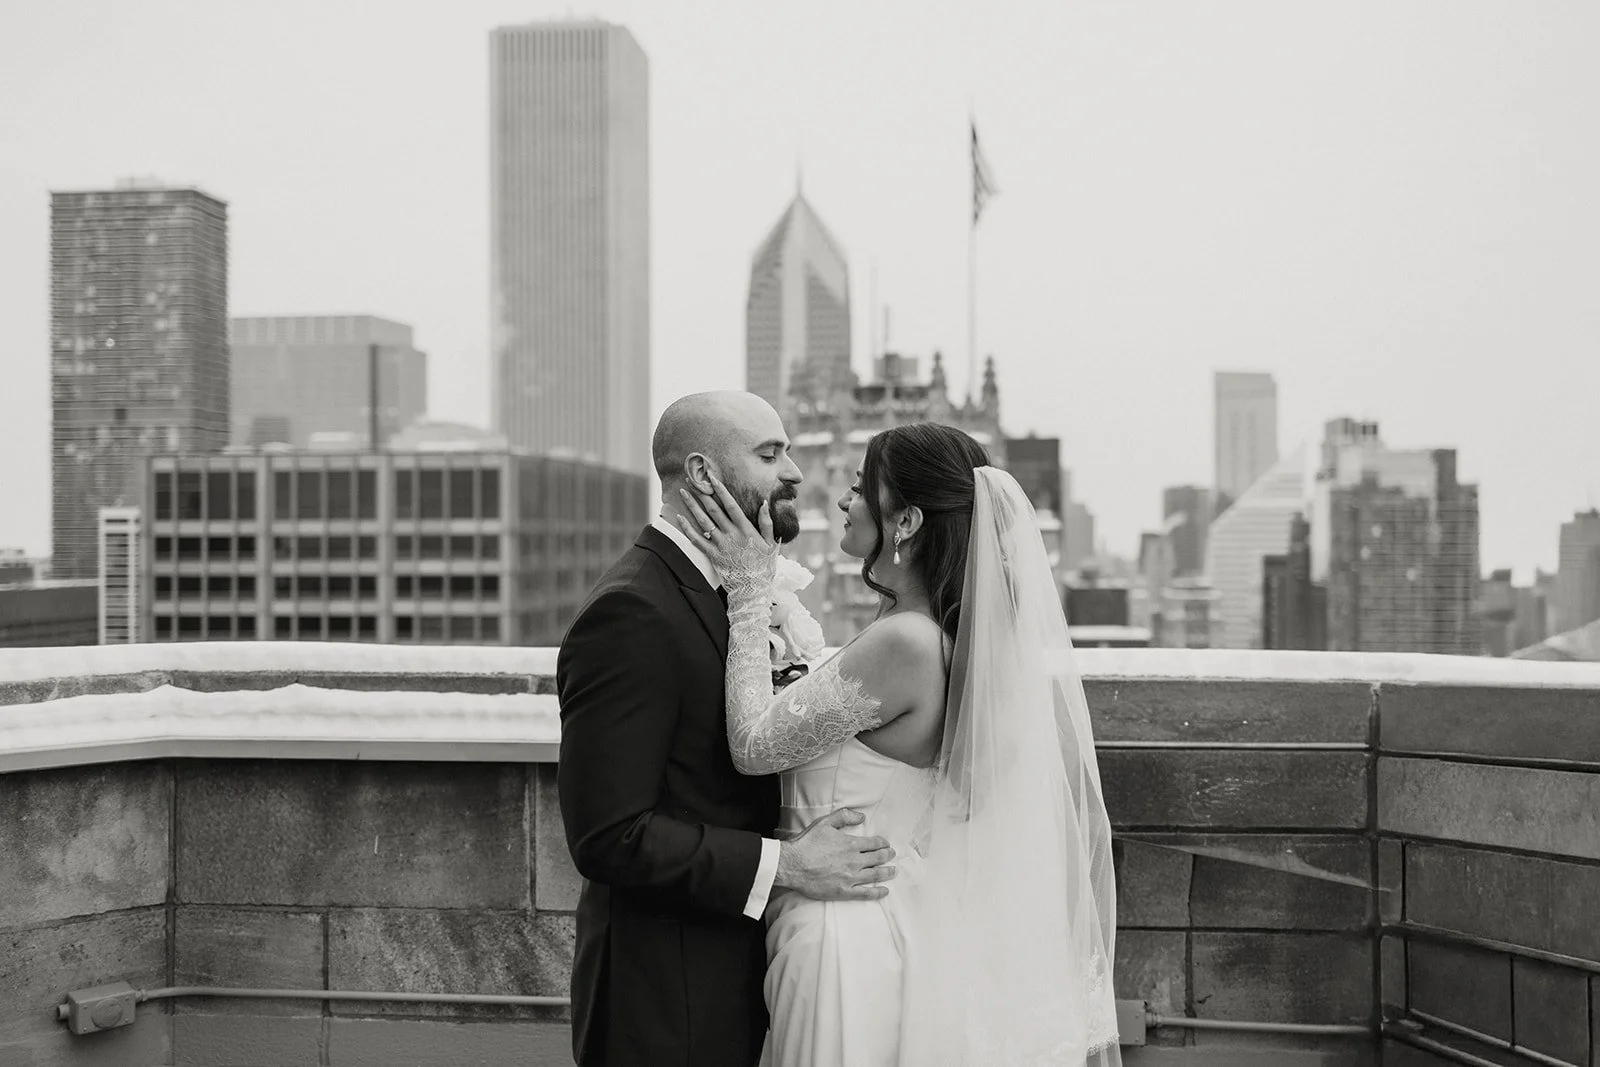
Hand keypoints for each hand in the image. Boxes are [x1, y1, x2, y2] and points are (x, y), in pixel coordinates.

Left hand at [673, 473, 777, 575]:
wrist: (754, 587)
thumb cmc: (764, 564)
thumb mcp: (771, 543)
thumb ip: (767, 523)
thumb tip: (764, 503)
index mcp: (746, 529)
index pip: (730, 505)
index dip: (720, 490)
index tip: (712, 478)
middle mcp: (731, 534)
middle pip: (713, 509)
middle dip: (702, 492)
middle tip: (692, 478)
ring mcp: (720, 545)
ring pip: (703, 521)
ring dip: (692, 505)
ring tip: (683, 491)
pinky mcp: (712, 555)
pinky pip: (696, 540)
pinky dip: (687, 528)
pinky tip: (679, 516)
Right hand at [774, 808, 895, 900]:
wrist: (793, 864)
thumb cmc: (807, 843)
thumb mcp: (825, 822)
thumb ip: (844, 816)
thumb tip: (862, 816)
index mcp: (851, 844)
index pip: (874, 843)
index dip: (883, 843)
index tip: (886, 844)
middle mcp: (854, 861)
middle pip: (878, 858)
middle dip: (888, 855)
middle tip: (892, 855)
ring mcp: (851, 877)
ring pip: (876, 875)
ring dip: (887, 872)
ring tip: (893, 871)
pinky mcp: (844, 891)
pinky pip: (866, 893)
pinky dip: (878, 892)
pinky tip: (884, 891)